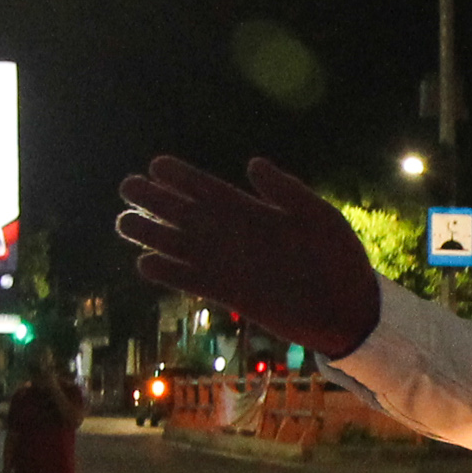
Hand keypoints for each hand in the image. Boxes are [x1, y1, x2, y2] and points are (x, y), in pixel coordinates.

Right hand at [114, 156, 383, 359]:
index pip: (210, 189)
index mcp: (255, 211)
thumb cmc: (340, 258)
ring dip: (153, 234)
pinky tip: (143, 264)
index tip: (156, 165)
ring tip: (123, 221)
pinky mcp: (230, 295)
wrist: (348, 309)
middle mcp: (236, 236)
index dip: (183, 177)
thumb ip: (286, 191)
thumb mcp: (319, 216)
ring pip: (182, 246)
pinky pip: (192, 281)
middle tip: (126, 186)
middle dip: (157, 200)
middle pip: (187, 214)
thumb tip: (252, 163)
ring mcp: (230, 265)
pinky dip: (169, 274)